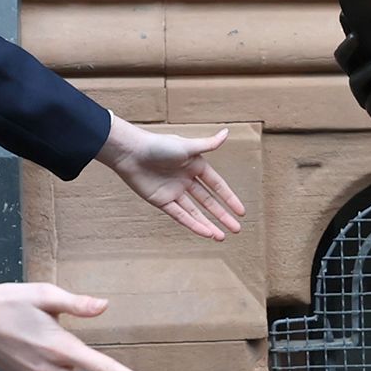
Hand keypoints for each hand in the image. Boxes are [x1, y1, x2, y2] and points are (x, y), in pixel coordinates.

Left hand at [98, 119, 245, 240]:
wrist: (130, 153)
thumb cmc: (158, 145)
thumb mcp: (187, 146)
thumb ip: (209, 145)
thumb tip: (227, 132)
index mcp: (195, 166)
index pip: (217, 186)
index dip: (229, 198)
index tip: (241, 211)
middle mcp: (186, 180)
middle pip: (208, 202)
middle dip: (223, 216)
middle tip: (237, 229)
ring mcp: (174, 192)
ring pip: (195, 212)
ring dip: (209, 225)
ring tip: (222, 237)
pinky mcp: (161, 201)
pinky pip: (180, 216)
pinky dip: (192, 224)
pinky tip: (205, 233)